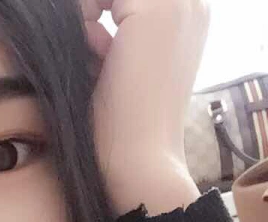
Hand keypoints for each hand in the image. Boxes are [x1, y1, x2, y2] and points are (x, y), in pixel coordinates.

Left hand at [80, 0, 211, 214]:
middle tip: (90, 54)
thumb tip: (76, 11)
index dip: (100, 11)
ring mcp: (177, 3)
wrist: (139, 159)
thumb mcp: (118, 64)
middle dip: (92, 11)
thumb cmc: (123, 124)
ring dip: (86, 17)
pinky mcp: (155, 11)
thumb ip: (108, 31)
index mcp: (188, 17)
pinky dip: (84, 20)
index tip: (90, 46)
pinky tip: (94, 57)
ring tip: (93, 61)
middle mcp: (191, 3)